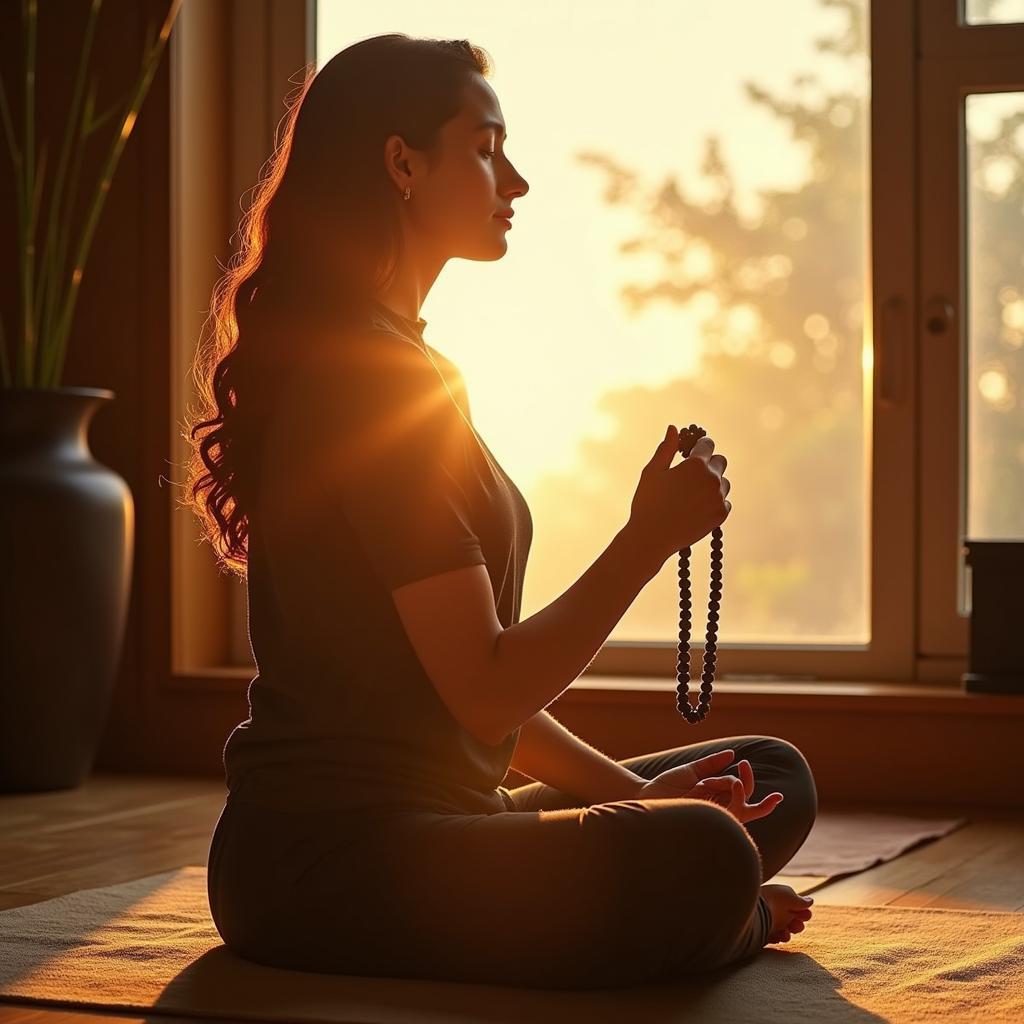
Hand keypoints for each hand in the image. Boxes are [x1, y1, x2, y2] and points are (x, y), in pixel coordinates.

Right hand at [626, 425, 731, 566]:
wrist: (652, 537)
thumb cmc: (648, 502)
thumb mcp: (652, 472)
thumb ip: (666, 449)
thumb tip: (673, 428)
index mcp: (695, 465)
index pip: (707, 444)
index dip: (699, 446)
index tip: (691, 452)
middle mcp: (712, 478)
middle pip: (720, 461)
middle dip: (708, 464)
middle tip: (690, 476)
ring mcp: (719, 497)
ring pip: (723, 482)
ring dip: (712, 484)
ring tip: (692, 495)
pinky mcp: (722, 514)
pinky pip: (725, 501)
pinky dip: (714, 502)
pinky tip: (696, 508)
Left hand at [633, 749, 784, 824]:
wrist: (647, 795)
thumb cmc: (667, 785)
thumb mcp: (692, 770)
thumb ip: (711, 763)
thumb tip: (732, 754)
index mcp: (716, 796)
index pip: (741, 793)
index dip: (750, 782)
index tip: (747, 766)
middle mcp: (718, 808)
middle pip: (748, 805)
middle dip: (759, 796)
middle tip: (754, 775)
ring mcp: (714, 815)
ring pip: (741, 807)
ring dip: (739, 788)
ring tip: (733, 777)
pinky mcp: (709, 819)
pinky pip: (731, 812)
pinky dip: (736, 796)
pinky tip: (734, 784)